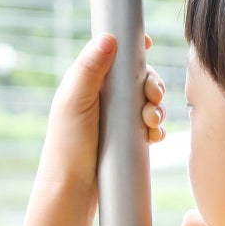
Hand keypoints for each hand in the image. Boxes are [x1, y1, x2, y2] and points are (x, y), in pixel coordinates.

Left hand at [36, 33, 164, 192]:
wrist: (73, 187)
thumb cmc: (67, 143)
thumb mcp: (75, 100)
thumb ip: (90, 68)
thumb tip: (109, 37)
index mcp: (88, 81)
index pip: (114, 55)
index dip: (132, 48)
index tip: (146, 44)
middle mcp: (103, 97)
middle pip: (138, 78)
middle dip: (151, 84)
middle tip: (153, 96)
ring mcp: (117, 119)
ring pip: (148, 102)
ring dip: (156, 108)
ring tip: (151, 122)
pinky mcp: (127, 139)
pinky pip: (150, 127)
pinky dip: (156, 128)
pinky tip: (154, 136)